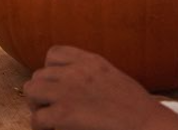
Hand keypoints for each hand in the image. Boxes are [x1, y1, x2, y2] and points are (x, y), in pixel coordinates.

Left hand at [23, 46, 177, 129]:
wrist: (146, 122)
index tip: (57, 86)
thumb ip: (91, 75)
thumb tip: (76, 86)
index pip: (54, 53)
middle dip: (42, 92)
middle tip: (51, 107)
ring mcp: (67, 91)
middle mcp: (76, 71)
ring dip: (37, 106)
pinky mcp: (63, 113)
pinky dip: (40, 127)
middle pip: (39, 74)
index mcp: (90, 61)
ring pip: (31, 91)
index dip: (50, 71)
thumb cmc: (135, 106)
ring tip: (48, 117)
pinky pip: (36, 118)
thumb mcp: (113, 77)